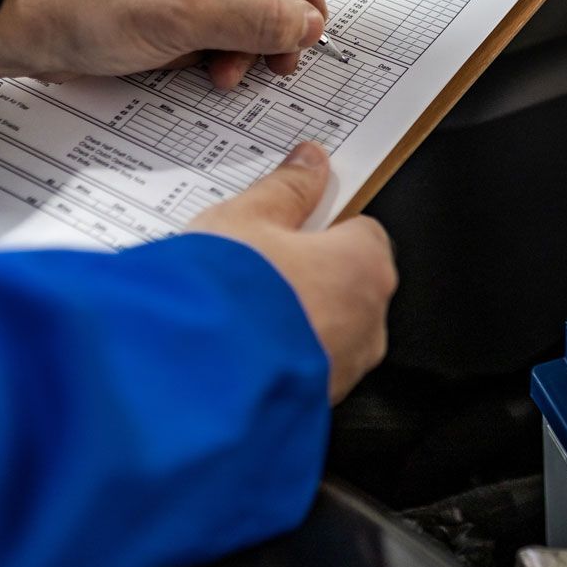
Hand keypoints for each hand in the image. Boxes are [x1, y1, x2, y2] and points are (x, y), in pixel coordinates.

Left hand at [0, 0, 327, 87]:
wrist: (16, 26)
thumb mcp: (183, 10)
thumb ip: (258, 18)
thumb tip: (308, 25)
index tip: (300, 13)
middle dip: (271, 10)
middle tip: (278, 52)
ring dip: (247, 33)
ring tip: (232, 67)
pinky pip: (220, 3)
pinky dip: (223, 37)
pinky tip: (211, 64)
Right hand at [187, 142, 394, 403]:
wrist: (197, 383)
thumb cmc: (229, 297)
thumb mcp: (247, 219)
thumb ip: (285, 189)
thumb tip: (310, 163)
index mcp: (364, 266)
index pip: (362, 231)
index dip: (322, 226)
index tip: (290, 226)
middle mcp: (369, 321)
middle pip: (345, 282)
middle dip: (306, 274)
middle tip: (255, 266)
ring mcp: (346, 367)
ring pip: (327, 329)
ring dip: (293, 319)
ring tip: (238, 310)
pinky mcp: (317, 402)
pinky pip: (304, 368)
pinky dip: (280, 357)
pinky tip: (239, 349)